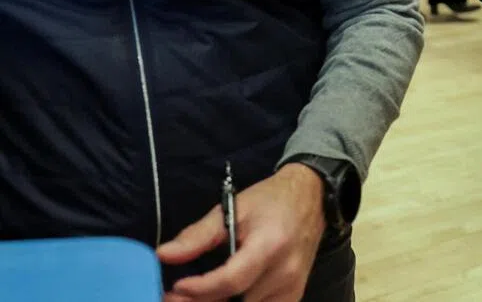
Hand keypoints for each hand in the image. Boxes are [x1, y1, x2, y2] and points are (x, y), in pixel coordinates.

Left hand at [159, 163, 325, 301]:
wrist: (312, 196)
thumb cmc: (271, 199)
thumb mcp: (234, 207)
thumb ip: (198, 235)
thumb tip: (163, 255)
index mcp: (270, 244)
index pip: (232, 280)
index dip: (201, 289)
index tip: (175, 287)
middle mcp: (285, 272)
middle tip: (175, 297)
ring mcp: (292, 288)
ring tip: (196, 295)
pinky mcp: (293, 296)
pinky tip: (221, 299)